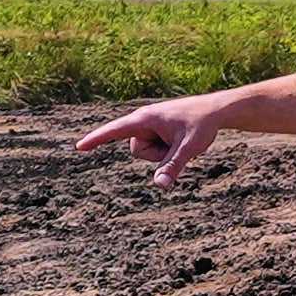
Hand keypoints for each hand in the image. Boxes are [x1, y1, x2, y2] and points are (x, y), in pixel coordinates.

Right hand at [76, 94, 229, 182]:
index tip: (79, 147)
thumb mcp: (188, 148)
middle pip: (137, 151)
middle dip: (156, 155)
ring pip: (146, 152)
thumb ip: (172, 166)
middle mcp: (144, 121)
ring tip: (180, 140)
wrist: (216, 110)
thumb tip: (160, 185)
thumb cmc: (202, 125)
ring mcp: (150, 126)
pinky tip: (181, 139)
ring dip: (163, 153)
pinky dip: (168, 150)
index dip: (96, 139)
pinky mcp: (157, 131)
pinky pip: (155, 149)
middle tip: (178, 143)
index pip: (114, 130)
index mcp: (145, 119)